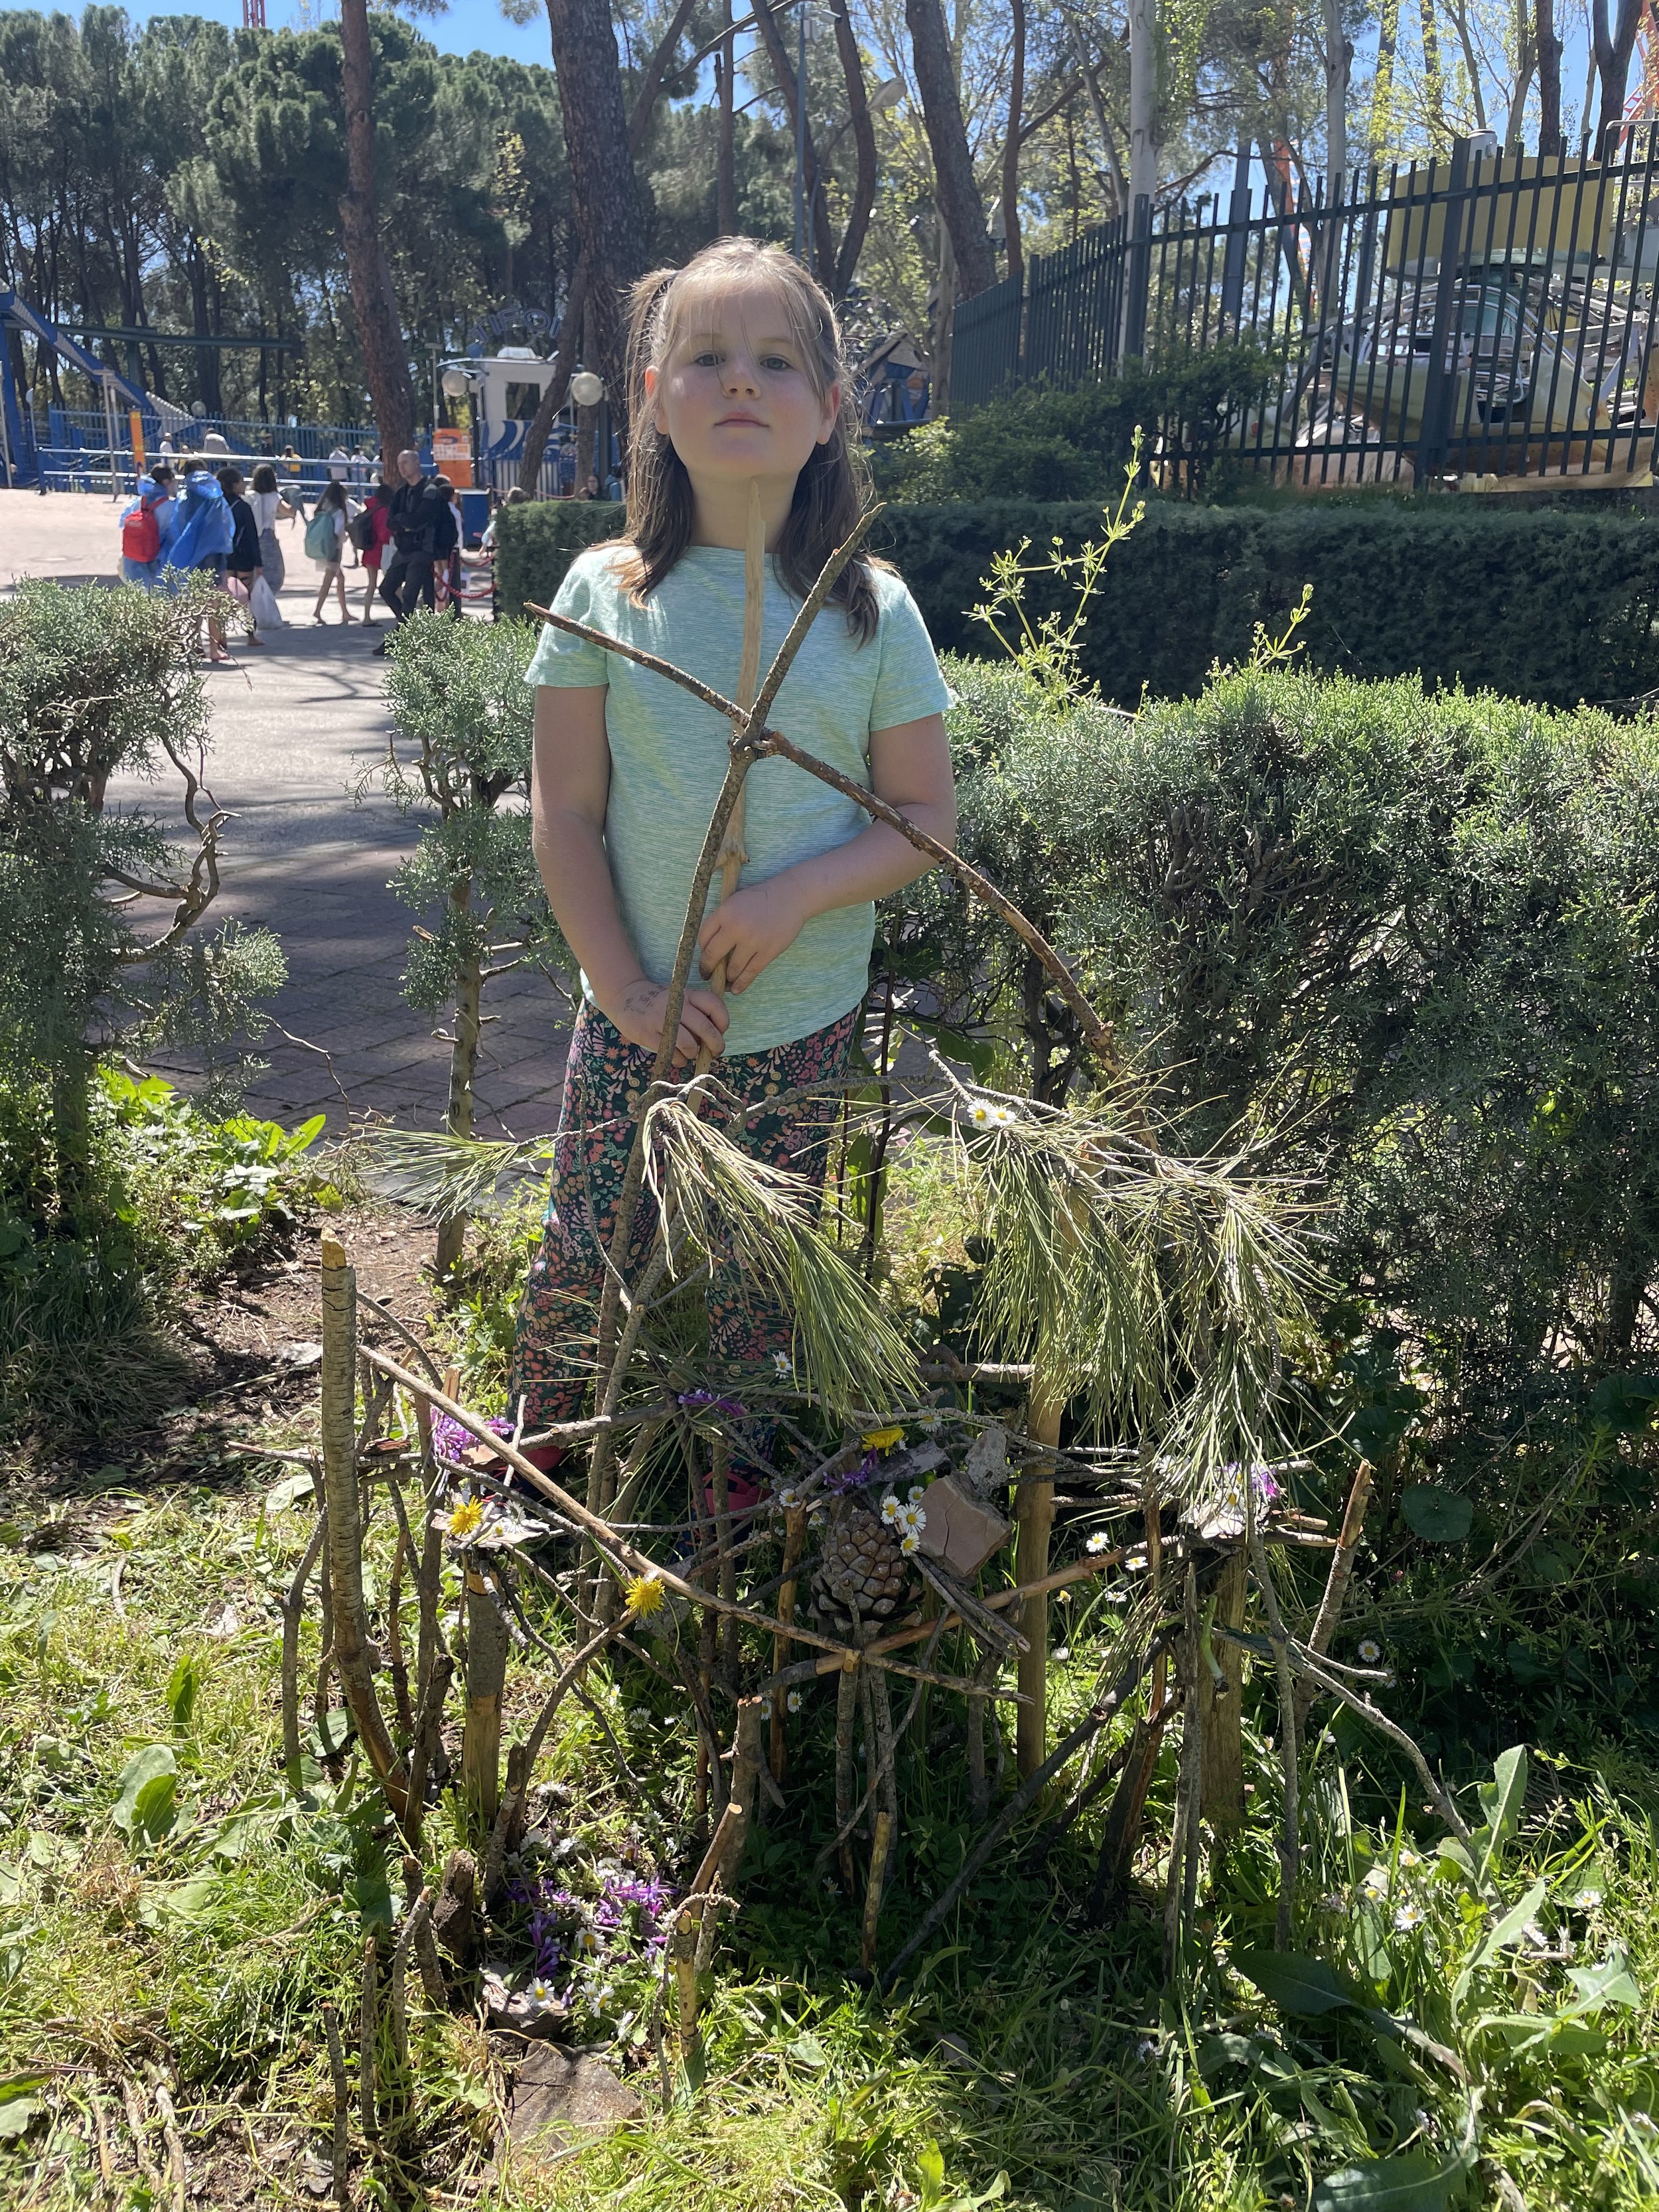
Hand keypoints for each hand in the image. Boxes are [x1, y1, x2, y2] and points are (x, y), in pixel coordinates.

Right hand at [599, 976, 728, 1063]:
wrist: (626, 998)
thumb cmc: (660, 1002)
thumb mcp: (680, 997)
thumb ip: (698, 1012)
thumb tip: (716, 1038)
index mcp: (687, 994)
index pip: (714, 1005)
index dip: (723, 1022)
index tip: (721, 1031)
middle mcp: (675, 1005)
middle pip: (705, 1028)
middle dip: (715, 1045)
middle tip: (715, 1052)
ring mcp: (660, 1020)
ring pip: (689, 1044)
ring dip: (694, 1053)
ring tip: (690, 1053)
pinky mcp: (648, 1035)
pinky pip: (672, 1054)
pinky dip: (680, 1060)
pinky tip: (678, 1057)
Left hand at [698, 876, 810, 995]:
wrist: (790, 897)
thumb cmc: (760, 899)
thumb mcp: (734, 901)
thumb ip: (722, 920)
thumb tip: (709, 946)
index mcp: (725, 912)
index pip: (703, 937)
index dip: (701, 950)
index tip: (704, 957)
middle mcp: (736, 927)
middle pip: (713, 955)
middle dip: (707, 968)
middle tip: (706, 974)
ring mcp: (753, 941)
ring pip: (732, 968)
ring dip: (727, 977)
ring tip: (725, 981)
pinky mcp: (768, 951)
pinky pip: (751, 973)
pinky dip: (741, 984)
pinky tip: (735, 989)